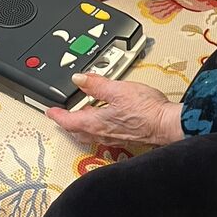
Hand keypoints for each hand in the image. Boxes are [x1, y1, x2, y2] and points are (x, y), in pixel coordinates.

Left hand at [45, 73, 184, 146]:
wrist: (167, 124)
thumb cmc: (146, 110)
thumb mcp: (118, 89)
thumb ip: (97, 84)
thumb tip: (79, 79)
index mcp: (96, 123)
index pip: (68, 121)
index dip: (57, 115)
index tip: (50, 110)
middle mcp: (102, 133)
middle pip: (77, 130)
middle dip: (68, 122)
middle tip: (62, 114)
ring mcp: (114, 136)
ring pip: (90, 132)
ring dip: (82, 124)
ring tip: (82, 114)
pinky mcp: (125, 136)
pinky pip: (104, 133)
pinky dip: (98, 125)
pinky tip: (105, 118)